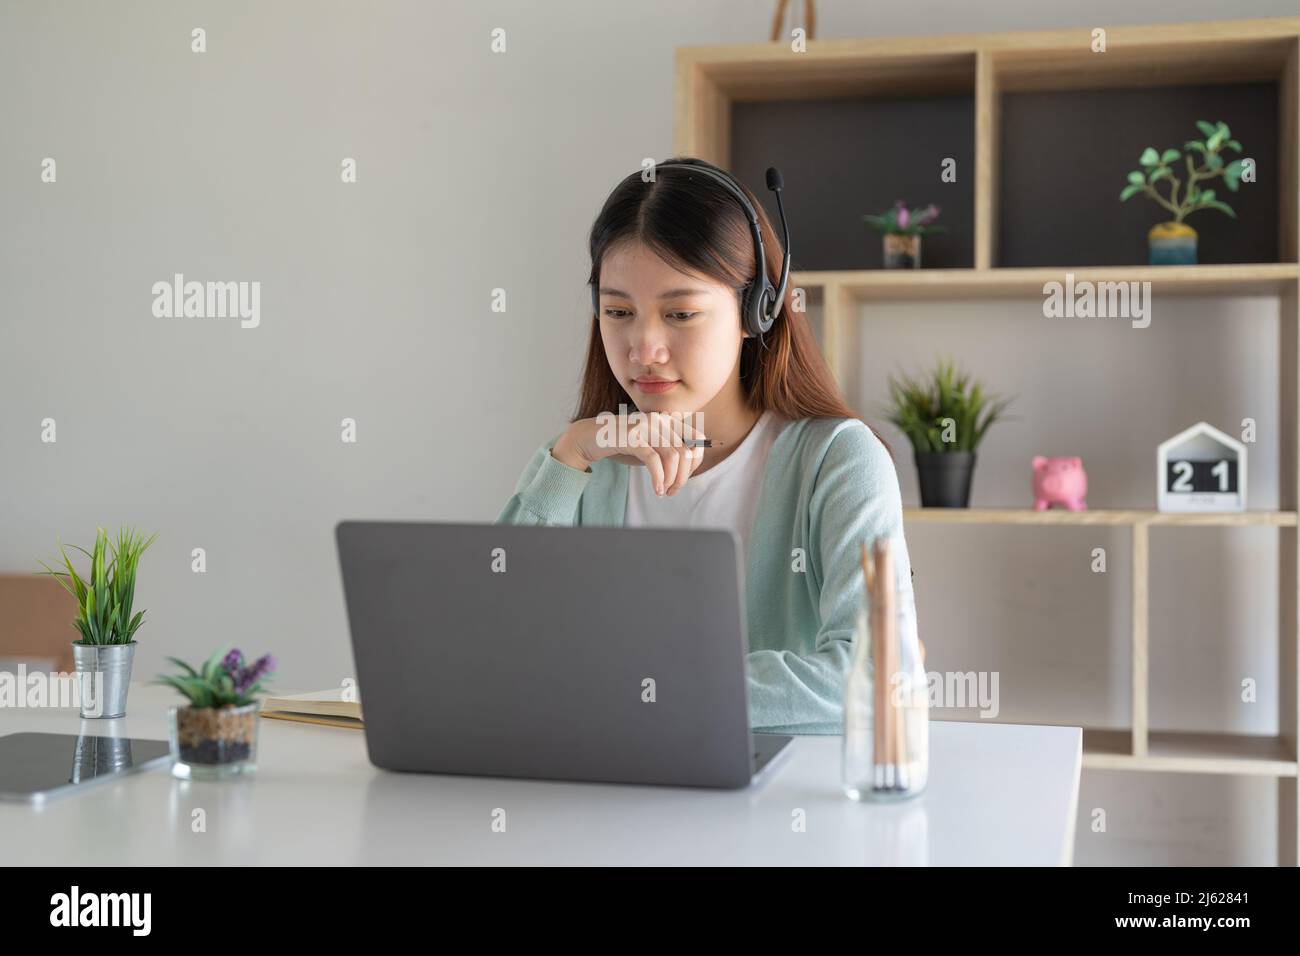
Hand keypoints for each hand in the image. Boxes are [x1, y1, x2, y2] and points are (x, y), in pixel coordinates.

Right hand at [552, 411, 707, 496]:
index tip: (685, 477)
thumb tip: (689, 468)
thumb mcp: (652, 446)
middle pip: (686, 452)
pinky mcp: (633, 436)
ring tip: (663, 491)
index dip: (696, 461)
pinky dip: (658, 478)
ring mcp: (646, 426)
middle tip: (672, 491)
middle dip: (682, 477)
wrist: (591, 437)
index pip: (697, 439)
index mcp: (668, 420)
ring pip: (673, 457)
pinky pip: (654, 460)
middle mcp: (660, 419)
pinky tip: (656, 489)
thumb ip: (670, 452)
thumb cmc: (624, 445)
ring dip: (671, 480)